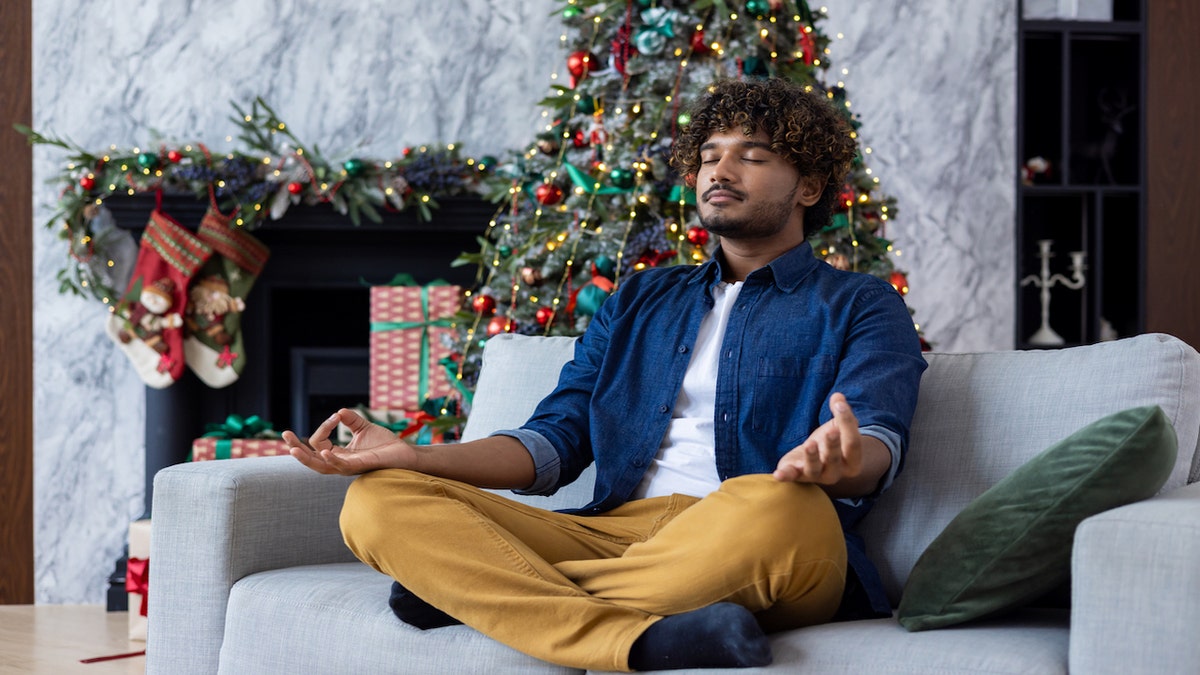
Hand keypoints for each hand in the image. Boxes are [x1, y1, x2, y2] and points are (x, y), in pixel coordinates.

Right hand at [283, 408, 417, 475]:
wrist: (405, 452)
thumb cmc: (384, 444)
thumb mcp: (364, 428)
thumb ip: (351, 420)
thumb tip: (338, 412)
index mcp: (339, 454)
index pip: (319, 444)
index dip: (323, 428)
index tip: (334, 417)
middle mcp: (341, 462)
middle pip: (312, 459)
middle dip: (296, 449)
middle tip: (285, 434)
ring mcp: (349, 466)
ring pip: (321, 467)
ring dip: (306, 458)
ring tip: (293, 449)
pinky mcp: (361, 466)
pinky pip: (342, 467)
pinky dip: (333, 460)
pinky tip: (326, 452)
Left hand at [773, 393, 862, 484]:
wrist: (816, 459)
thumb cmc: (831, 442)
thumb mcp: (839, 427)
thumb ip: (841, 412)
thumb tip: (837, 397)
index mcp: (852, 462)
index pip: (853, 444)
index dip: (847, 423)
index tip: (839, 404)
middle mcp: (835, 473)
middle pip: (834, 459)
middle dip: (832, 445)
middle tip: (830, 431)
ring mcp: (815, 476)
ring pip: (814, 470)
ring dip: (811, 457)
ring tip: (809, 444)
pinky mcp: (796, 474)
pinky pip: (791, 476)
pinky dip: (785, 475)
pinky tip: (778, 474)